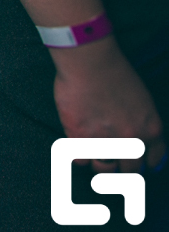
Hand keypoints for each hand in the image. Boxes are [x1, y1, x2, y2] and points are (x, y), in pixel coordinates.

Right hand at [52, 38, 164, 171]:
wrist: (90, 61)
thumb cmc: (115, 72)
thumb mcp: (142, 99)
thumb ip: (143, 122)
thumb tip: (138, 138)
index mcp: (150, 129)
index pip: (153, 160)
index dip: (144, 163)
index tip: (136, 163)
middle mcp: (131, 140)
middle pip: (130, 170)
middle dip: (122, 167)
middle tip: (113, 162)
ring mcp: (104, 140)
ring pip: (104, 169)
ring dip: (100, 165)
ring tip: (95, 154)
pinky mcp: (79, 136)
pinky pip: (79, 159)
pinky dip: (78, 156)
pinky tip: (78, 146)